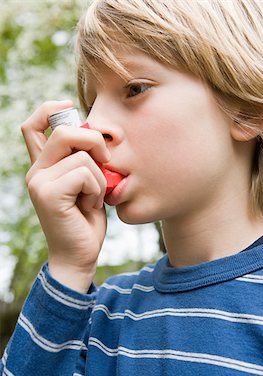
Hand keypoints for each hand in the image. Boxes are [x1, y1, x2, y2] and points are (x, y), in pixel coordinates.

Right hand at [21, 100, 110, 291]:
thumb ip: (84, 160)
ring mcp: (39, 182)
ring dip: (99, 178)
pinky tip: (90, 206)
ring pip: (81, 156)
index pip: (32, 125)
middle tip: (105, 164)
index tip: (70, 107)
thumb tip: (97, 133)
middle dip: (94, 142)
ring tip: (93, 198)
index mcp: (43, 166)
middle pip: (65, 131)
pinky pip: (84, 173)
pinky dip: (97, 189)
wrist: (81, 255)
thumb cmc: (87, 219)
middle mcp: (36, 171)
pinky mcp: (48, 194)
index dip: (50, 109)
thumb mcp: (87, 184)